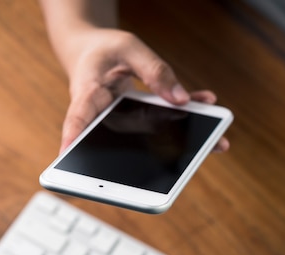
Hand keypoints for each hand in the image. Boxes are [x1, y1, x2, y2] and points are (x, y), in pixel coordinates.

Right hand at [59, 29, 228, 152]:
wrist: (96, 51)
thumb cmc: (105, 49)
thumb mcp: (128, 47)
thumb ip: (154, 70)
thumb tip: (181, 99)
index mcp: (88, 94)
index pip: (78, 118)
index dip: (74, 138)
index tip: (69, 157)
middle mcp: (102, 117)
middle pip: (118, 143)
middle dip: (147, 160)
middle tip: (172, 176)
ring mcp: (120, 123)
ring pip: (148, 138)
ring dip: (182, 142)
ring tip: (215, 142)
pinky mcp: (137, 119)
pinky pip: (163, 122)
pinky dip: (188, 116)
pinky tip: (208, 105)